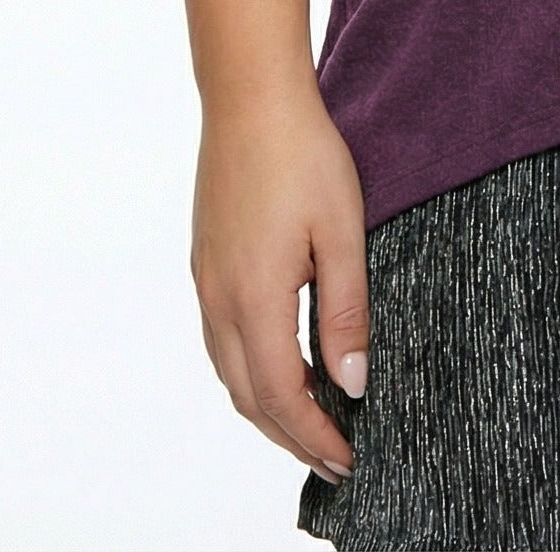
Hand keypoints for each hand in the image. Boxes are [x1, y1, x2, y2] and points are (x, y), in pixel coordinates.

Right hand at [189, 85, 369, 486]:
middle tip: (334, 460)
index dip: (314, 436)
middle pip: (249, 396)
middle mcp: (219, 299)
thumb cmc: (304, 155)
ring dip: (268, 407)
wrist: (250, 98)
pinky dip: (252, 370)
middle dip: (291, 436)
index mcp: (254, 297)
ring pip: (230, 371)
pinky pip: (223, 340)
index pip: (282, 395)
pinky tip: (282, 364)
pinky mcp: (206, 262)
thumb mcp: (343, 232)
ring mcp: (206, 281)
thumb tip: (353, 383)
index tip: (348, 460)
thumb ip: (347, 311)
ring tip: (312, 424)